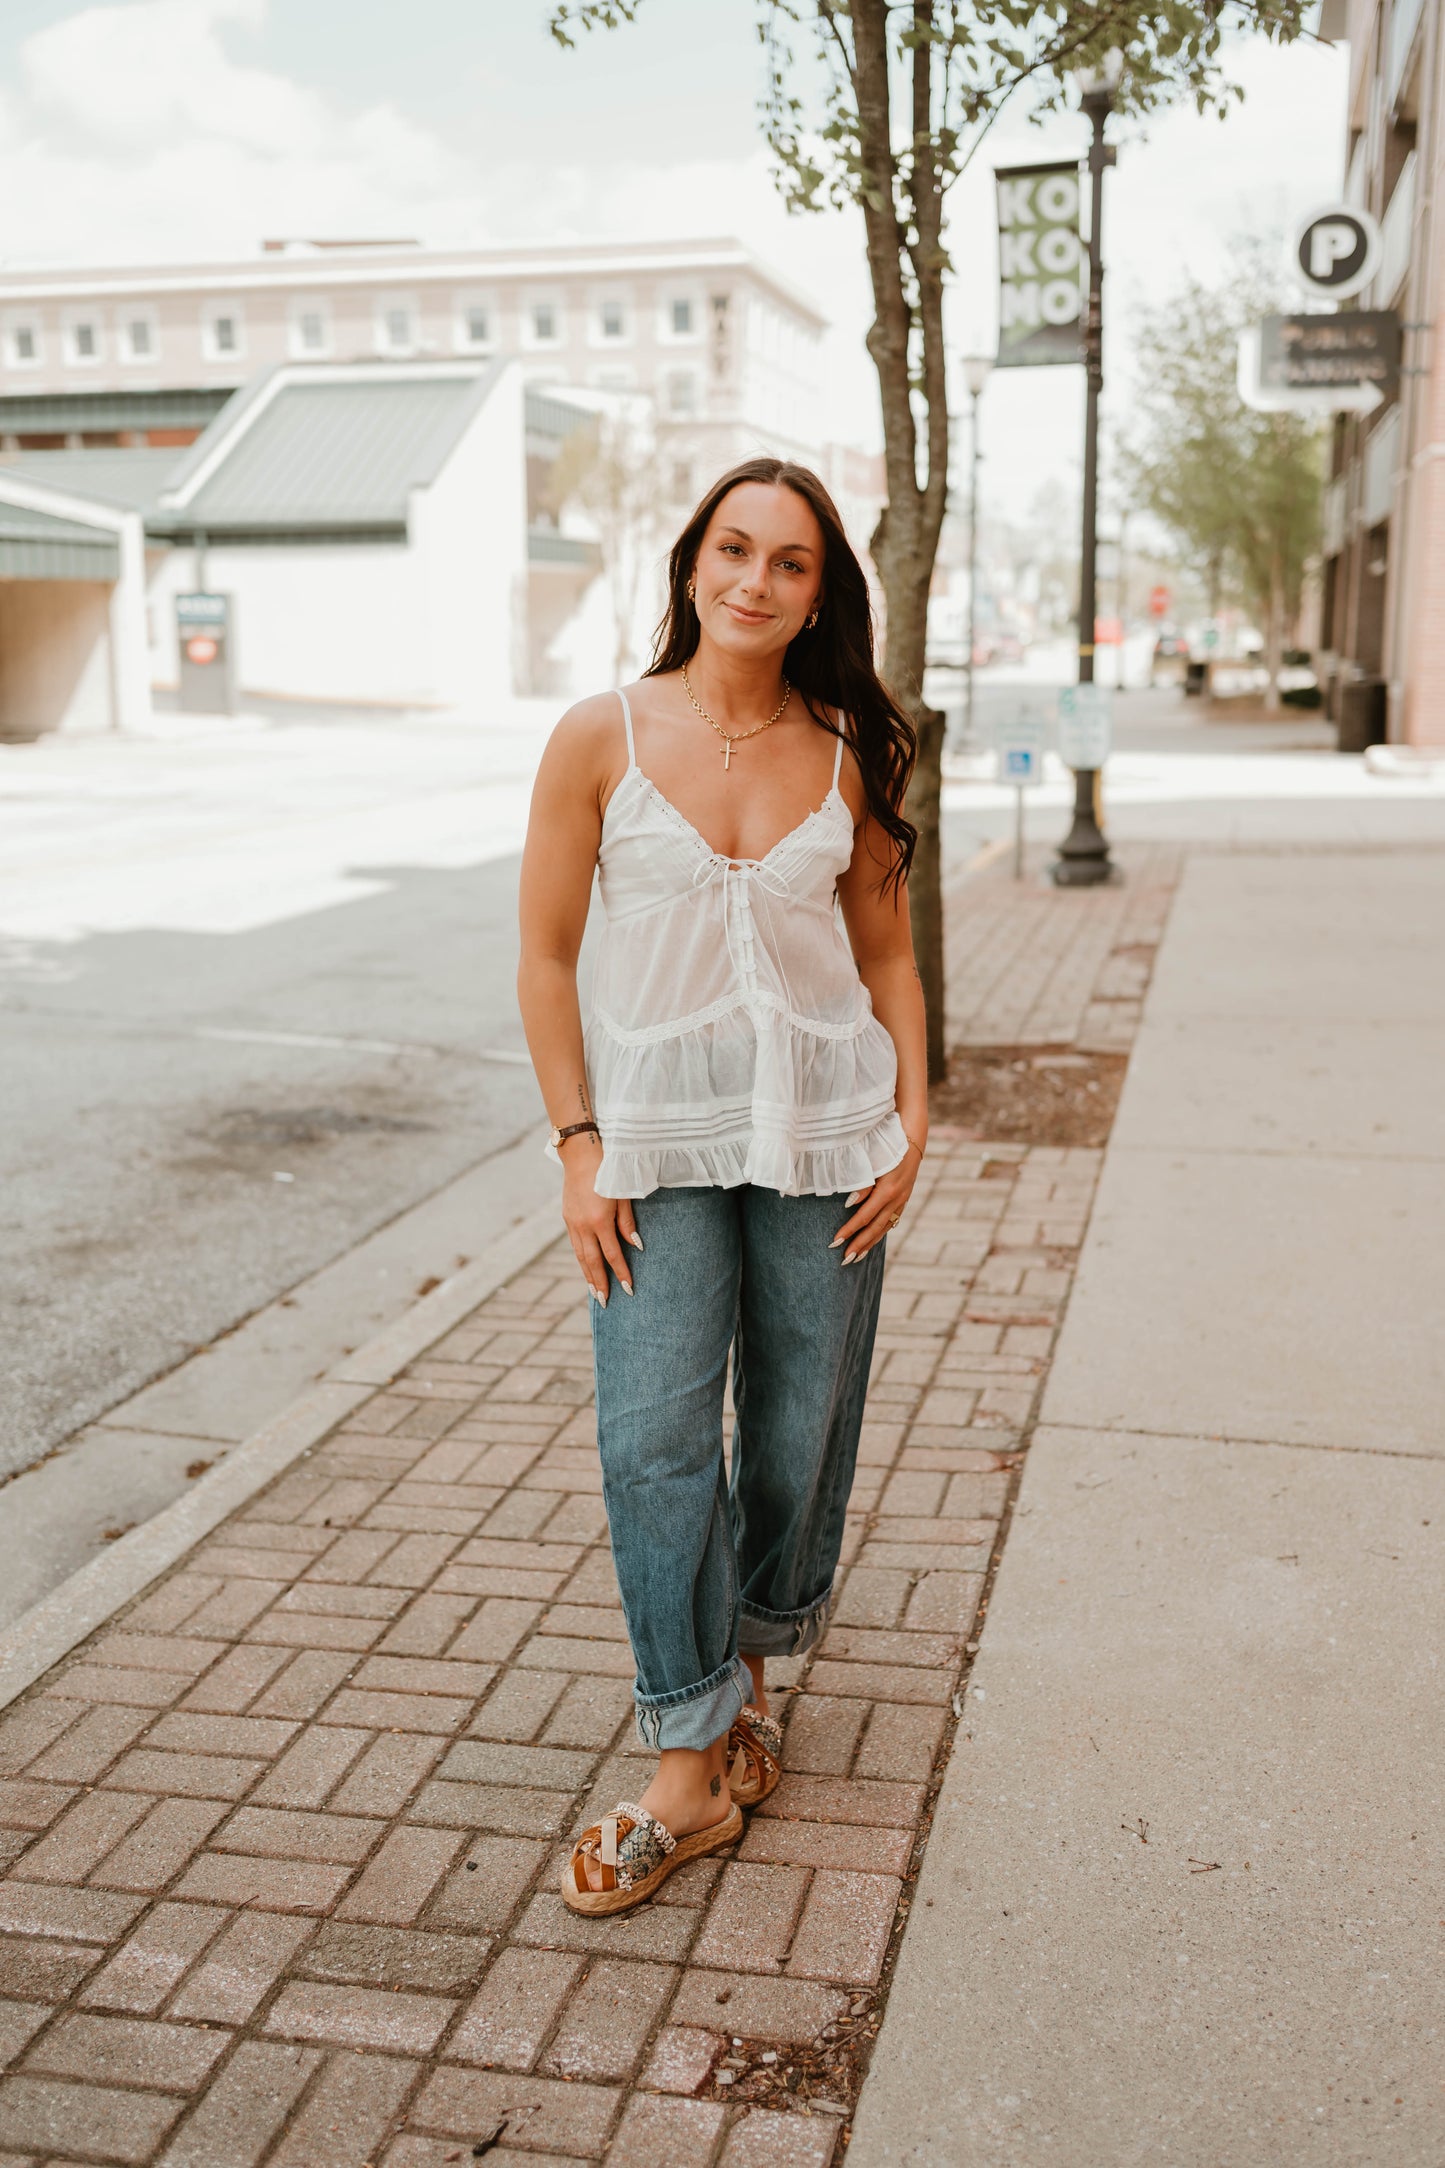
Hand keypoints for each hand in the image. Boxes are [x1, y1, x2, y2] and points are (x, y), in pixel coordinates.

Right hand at [560, 1136, 639, 1304]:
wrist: (581, 1154)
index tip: (629, 1289)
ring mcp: (572, 1223)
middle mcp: (583, 1226)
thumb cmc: (609, 1171)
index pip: (612, 1255)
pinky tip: (587, 1268)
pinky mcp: (567, 1218)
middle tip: (605, 1302)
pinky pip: (575, 1245)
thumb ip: (627, 1223)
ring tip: (595, 1293)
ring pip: (580, 1256)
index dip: (621, 1273)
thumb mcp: (623, 1195)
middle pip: (592, 1262)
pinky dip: (582, 1259)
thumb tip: (635, 1246)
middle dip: (600, 1283)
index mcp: (599, 1221)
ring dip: (588, 1276)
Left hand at [831, 1140, 923, 1264]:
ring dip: (870, 1243)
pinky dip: (881, 1232)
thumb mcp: (873, 1161)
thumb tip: (849, 1204)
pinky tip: (873, 1240)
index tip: (835, 1241)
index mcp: (888, 1190)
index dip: (849, 1230)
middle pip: (875, 1228)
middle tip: (844, 1260)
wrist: (912, 1136)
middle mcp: (897, 1198)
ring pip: (885, 1227)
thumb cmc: (886, 1145)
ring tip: (856, 1258)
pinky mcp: (904, 1198)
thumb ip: (862, 1183)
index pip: (864, 1217)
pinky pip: (892, 1220)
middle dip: (859, 1245)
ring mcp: (903, 1199)